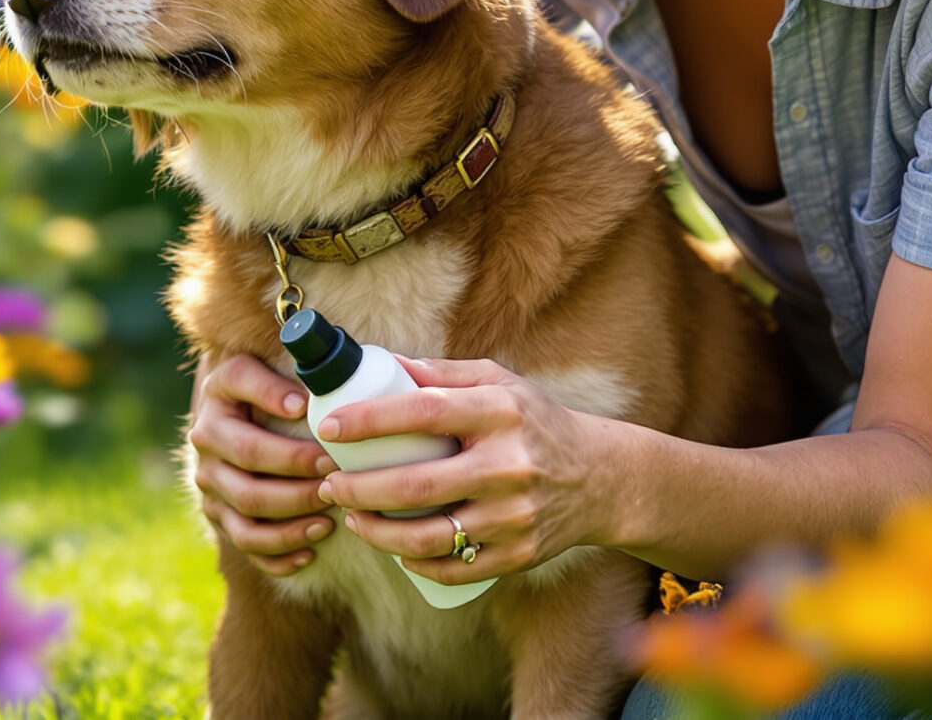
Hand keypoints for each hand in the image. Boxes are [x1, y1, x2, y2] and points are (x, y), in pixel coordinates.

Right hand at [186, 351, 337, 576]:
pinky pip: (248, 549)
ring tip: (329, 522)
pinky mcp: (221, 518)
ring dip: (290, 529)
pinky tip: (310, 552)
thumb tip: (301, 403)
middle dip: (296, 490)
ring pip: (246, 526)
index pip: (249, 446)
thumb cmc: (256, 382)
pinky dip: (279, 556)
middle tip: (335, 483)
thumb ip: (269, 379)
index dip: (287, 453)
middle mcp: (206, 457)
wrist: (229, 404)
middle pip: (249, 489)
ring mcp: (212, 492)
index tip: (323, 444)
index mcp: (213, 418)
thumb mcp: (251, 367)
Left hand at [315, 355, 614, 583]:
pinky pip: (453, 568)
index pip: (423, 413)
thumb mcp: (499, 383)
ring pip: (428, 537)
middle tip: (329, 484)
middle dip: (359, 489)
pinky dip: (414, 563)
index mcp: (500, 413)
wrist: (602, 479)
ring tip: (352, 518)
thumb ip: (441, 374)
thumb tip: (377, 363)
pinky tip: (394, 550)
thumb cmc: (537, 423)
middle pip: (417, 486)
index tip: (329, 428)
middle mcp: (509, 466)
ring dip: (376, 533)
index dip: (369, 421)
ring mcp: (515, 516)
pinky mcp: (520, 555)